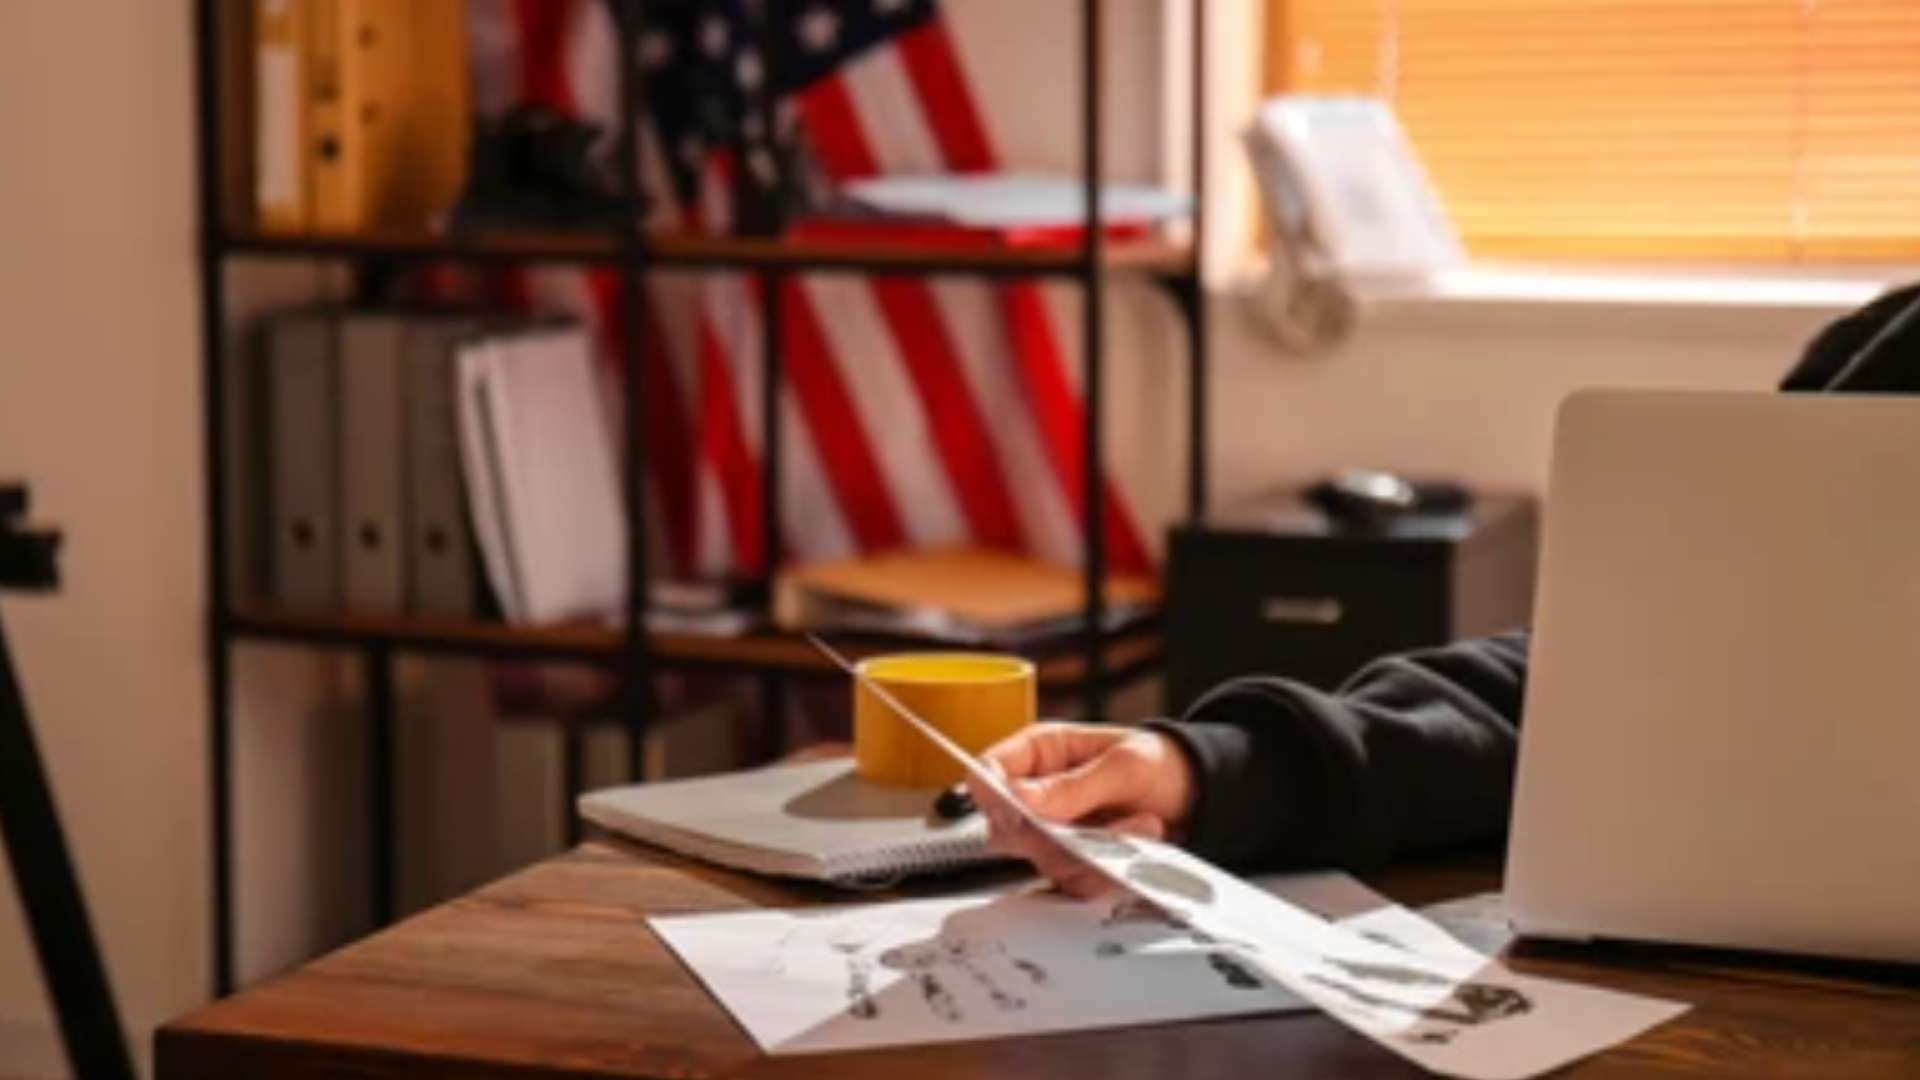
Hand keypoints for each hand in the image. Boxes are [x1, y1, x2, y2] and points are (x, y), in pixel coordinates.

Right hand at [975, 722, 1195, 896]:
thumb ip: (1072, 785)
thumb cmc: (1160, 762)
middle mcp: (1039, 794)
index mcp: (1041, 753)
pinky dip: (1108, 869)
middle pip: (1008, 827)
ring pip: (1042, 859)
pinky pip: (1074, 880)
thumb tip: (1021, 798)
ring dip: (1094, 849)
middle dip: (1055, 833)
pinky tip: (1137, 840)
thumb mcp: (1123, 764)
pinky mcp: (1075, 861)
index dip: (993, 794)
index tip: (1020, 811)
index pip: (989, 772)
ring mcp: (1055, 830)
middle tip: (1094, 823)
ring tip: (1139, 824)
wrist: (1199, 794)